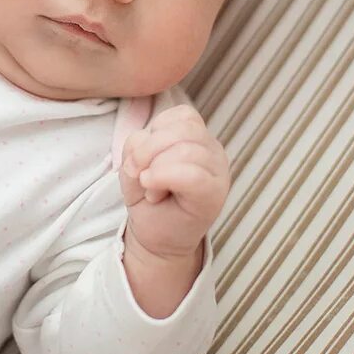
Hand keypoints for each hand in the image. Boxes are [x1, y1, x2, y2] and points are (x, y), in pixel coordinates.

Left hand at [118, 103, 230, 261]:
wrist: (156, 238)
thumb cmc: (149, 196)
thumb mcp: (135, 162)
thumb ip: (138, 144)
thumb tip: (144, 145)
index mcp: (198, 137)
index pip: (181, 115)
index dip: (153, 132)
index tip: (141, 160)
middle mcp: (214, 150)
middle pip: (183, 128)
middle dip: (148, 150)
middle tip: (140, 176)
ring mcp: (219, 172)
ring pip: (185, 149)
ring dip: (156, 169)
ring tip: (151, 189)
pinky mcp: (216, 195)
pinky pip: (192, 175)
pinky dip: (163, 178)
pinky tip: (153, 193)